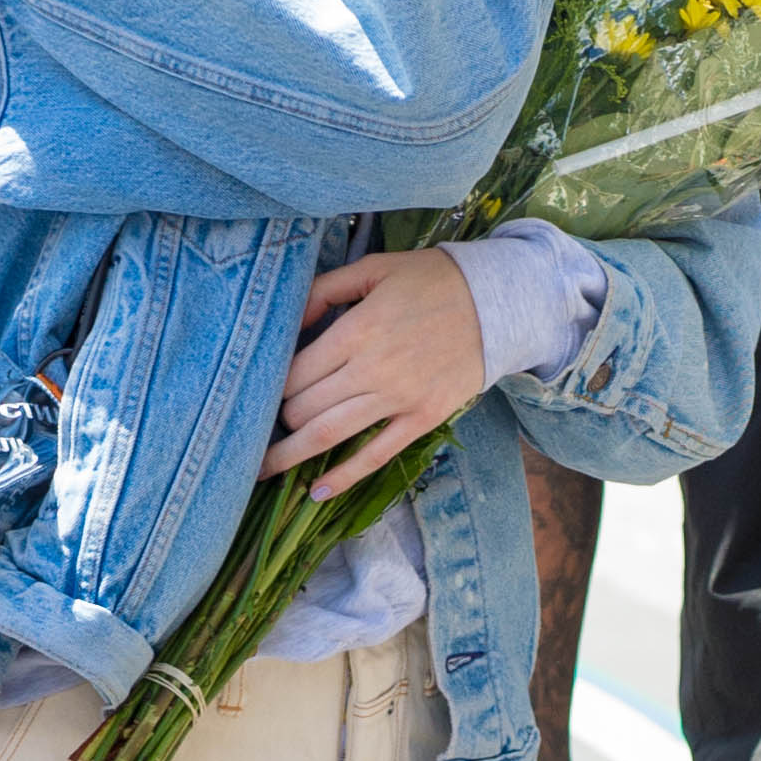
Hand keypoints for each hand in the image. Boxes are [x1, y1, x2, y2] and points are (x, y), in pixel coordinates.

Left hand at [262, 251, 484, 498]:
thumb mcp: (374, 268)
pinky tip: (315, 492)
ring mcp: (399, 399)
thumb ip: (324, 290)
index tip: (264, 393)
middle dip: (280, 418)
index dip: (272, 388)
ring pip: (329, 436)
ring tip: (262, 470)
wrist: (498, 302)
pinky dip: (343, 478)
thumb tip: (288, 322)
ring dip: (290, 456)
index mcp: (356, 330)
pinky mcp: (422, 419)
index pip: (295, 373)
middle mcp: (372, 369)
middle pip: (305, 407)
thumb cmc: (432, 280)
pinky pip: (375, 456)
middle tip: (268, 422)